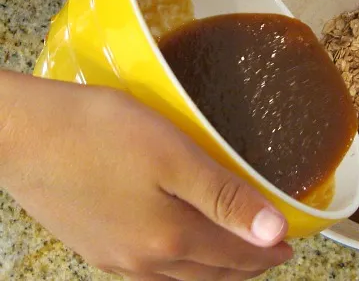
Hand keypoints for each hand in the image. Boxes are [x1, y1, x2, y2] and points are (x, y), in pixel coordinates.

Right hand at [0, 71, 291, 279]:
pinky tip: (178, 252)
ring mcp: (115, 257)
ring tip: (232, 253)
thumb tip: (272, 233)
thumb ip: (224, 197)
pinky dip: (179, 267)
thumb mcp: (174, 157)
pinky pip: (150, 271)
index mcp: (170, 239)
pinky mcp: (94, 245)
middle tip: (267, 251)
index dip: (267, 253)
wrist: (24, 135)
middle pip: (210, 273)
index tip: (288, 246)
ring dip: (214, 268)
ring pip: (181, 276)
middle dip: (245, 266)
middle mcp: (143, 260)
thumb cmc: (101, 135)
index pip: (235, 256)